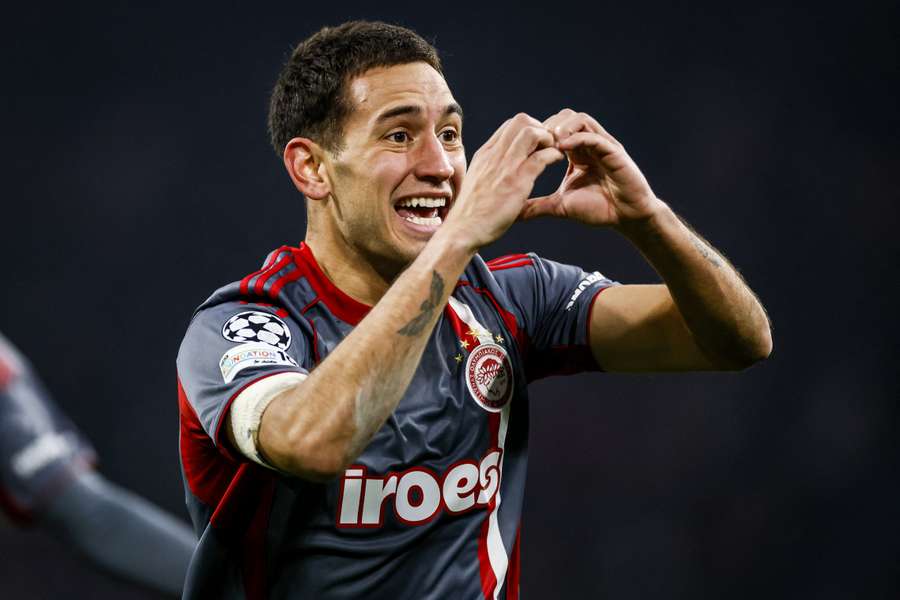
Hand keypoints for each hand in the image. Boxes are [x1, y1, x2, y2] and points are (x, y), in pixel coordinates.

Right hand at [441, 113, 564, 250]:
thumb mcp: (477, 183)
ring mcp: (505, 166)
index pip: (509, 125)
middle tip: (549, 145)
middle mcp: (494, 155)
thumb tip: (500, 171)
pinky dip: (553, 154)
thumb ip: (489, 171)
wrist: (462, 230)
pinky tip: (556, 161)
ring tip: (554, 151)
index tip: (537, 145)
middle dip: (541, 128)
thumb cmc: (471, 213)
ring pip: (531, 132)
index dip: (528, 129)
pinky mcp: (517, 181)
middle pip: (521, 120)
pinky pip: (541, 156)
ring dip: (548, 138)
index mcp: (485, 154)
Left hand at [519, 109, 662, 228]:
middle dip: (548, 126)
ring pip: (580, 118)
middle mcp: (588, 143)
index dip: (538, 134)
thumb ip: (537, 207)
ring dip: (562, 127)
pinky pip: (594, 136)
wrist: (626, 217)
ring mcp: (602, 145)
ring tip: (550, 142)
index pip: (554, 129)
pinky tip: (563, 149)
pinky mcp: (614, 151)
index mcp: (575, 152)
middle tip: (536, 143)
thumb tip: (513, 214)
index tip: (525, 148)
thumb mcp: (560, 206)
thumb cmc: (598, 209)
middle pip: (565, 116)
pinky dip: (578, 138)